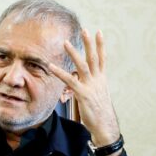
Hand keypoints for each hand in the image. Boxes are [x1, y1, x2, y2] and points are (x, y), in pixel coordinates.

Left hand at [48, 29, 121, 155]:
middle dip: (90, 43)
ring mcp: (91, 86)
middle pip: (94, 58)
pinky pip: (70, 81)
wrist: (104, 126)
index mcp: (102, 80)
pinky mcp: (83, 94)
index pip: (102, 59)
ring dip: (74, 53)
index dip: (100, 45)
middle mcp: (98, 80)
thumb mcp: (96, 96)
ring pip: (82, 66)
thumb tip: (83, 83)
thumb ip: (90, 86)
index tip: (99, 32)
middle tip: (85, 29)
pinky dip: (60, 72)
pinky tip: (51, 66)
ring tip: (65, 42)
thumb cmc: (98, 113)